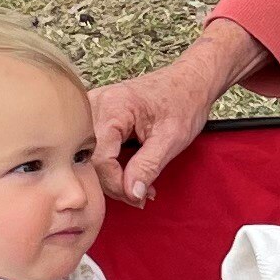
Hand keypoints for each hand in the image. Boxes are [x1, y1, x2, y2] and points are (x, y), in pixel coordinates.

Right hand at [89, 21, 264, 206]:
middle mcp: (95, 104)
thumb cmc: (184, 102)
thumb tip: (132, 194)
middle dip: (114, 183)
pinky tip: (131, 172)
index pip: (99, 159)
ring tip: (139, 184)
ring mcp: (94, 108)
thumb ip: (149, 166)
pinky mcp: (98, 116)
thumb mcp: (172, 138)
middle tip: (141, 195)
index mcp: (112, 107)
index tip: (139, 197)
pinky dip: (111, 164)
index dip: (117, 184)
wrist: (191, 81)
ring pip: (89, 155)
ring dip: (112, 175)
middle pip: (89, 158)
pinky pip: (95, 147)